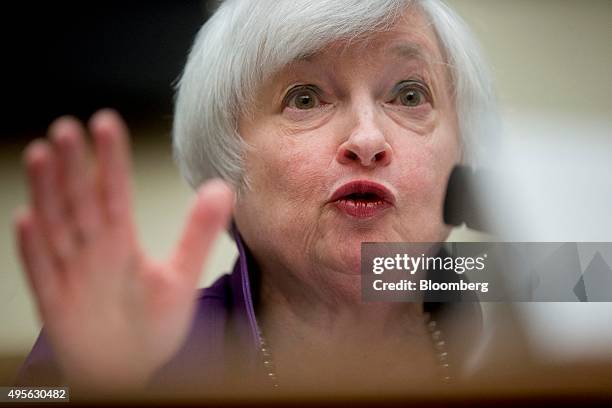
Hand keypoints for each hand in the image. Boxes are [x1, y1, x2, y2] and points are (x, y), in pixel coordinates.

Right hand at [14, 109, 233, 390]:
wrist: (131, 371)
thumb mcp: (182, 276)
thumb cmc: (151, 324)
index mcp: (121, 243)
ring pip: (58, 228)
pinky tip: (27, 219)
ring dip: (48, 193)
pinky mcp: (57, 306)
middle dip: (76, 166)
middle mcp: (94, 252)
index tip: (107, 124)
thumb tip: (222, 188)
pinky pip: (43, 274)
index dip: (111, 160)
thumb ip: (198, 232)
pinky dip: (33, 249)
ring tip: (43, 155)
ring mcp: (72, 277)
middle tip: (70, 127)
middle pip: (82, 202)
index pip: (115, 193)